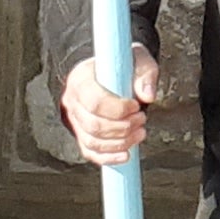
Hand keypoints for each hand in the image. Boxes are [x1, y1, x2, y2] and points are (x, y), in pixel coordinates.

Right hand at [63, 49, 160, 163]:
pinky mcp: (81, 134)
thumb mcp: (140, 61)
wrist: (117, 73)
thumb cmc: (127, 66)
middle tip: (142, 120)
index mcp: (81, 78)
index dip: (118, 109)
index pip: (95, 101)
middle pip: (93, 124)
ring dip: (119, 142)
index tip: (136, 106)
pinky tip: (127, 155)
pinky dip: (108, 157)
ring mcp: (74, 119)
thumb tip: (148, 96)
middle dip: (122, 127)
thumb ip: (145, 75)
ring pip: (92, 141)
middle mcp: (72, 100)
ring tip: (140, 133)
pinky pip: (90, 152)